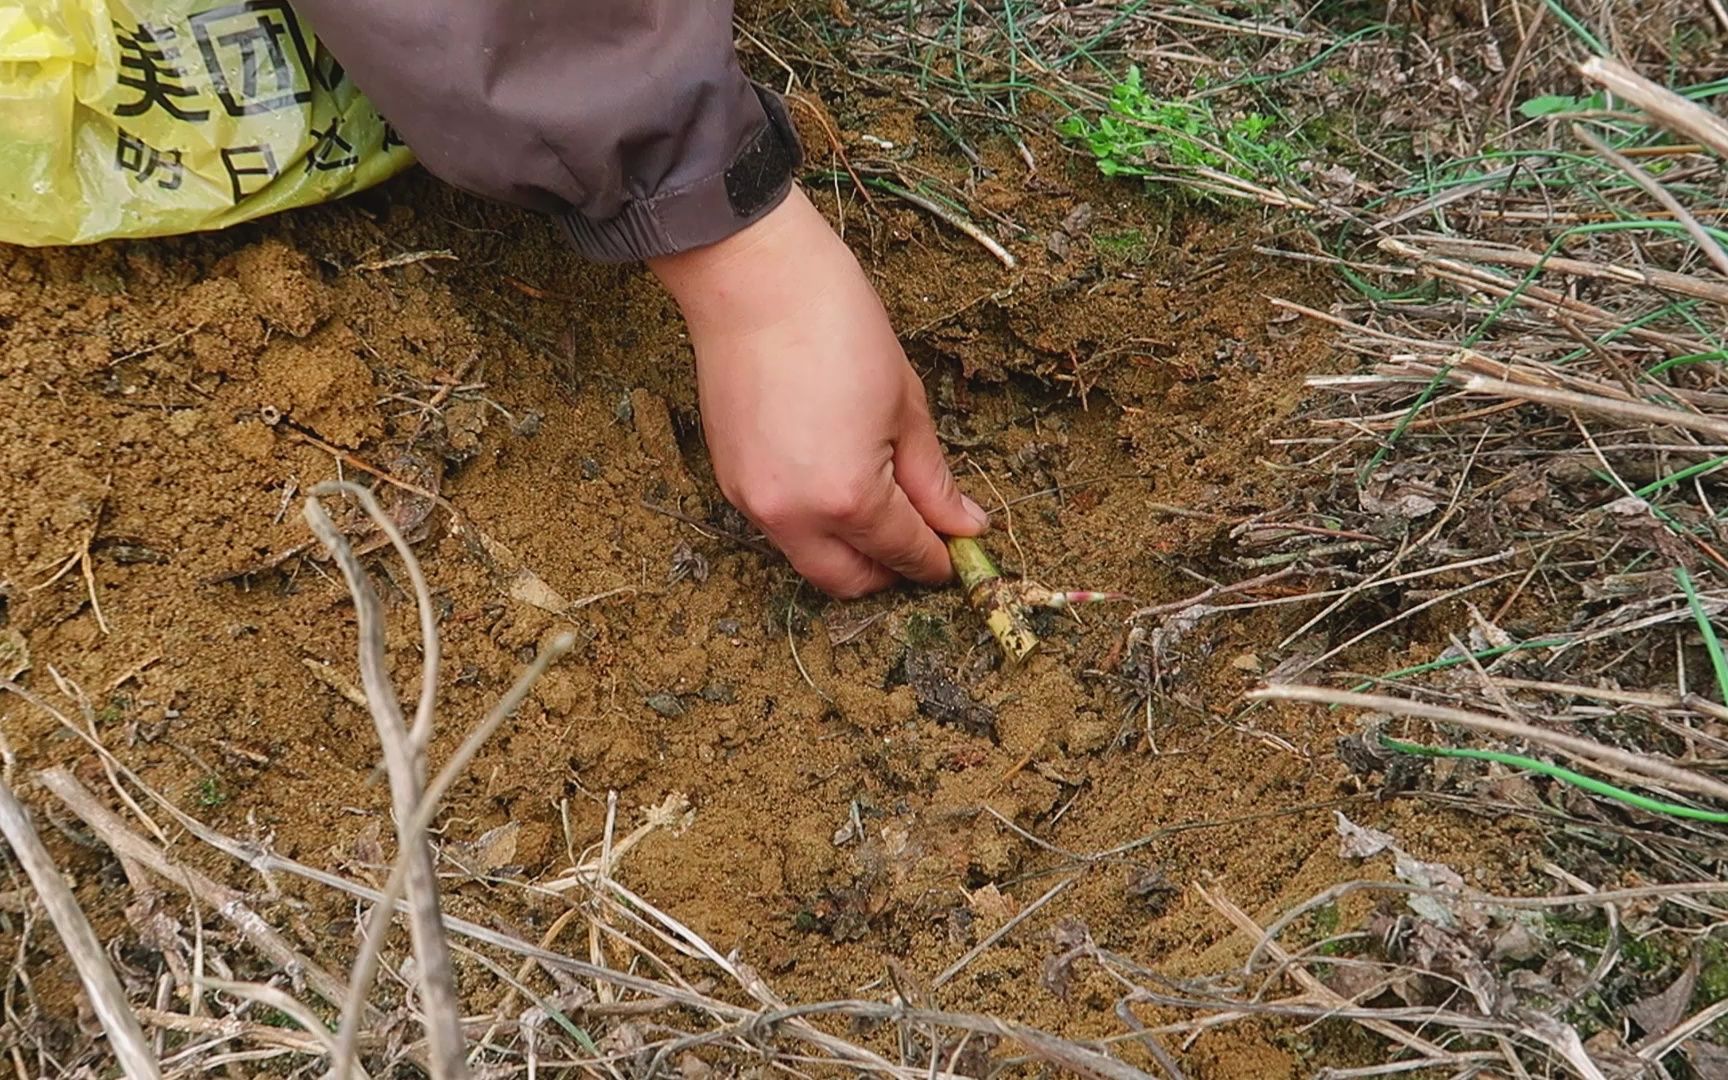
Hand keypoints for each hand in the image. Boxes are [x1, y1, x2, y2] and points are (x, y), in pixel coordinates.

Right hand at [649, 186, 988, 597]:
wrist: (752, 280)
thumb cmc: (837, 326)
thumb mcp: (906, 405)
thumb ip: (933, 480)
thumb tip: (962, 524)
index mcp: (849, 497)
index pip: (904, 552)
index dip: (939, 559)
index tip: (960, 550)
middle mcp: (794, 516)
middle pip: (850, 580)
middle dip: (891, 569)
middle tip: (923, 539)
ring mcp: (753, 503)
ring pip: (811, 558)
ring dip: (850, 549)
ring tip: (882, 505)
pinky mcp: (730, 481)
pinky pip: (780, 526)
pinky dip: (814, 522)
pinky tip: (837, 481)